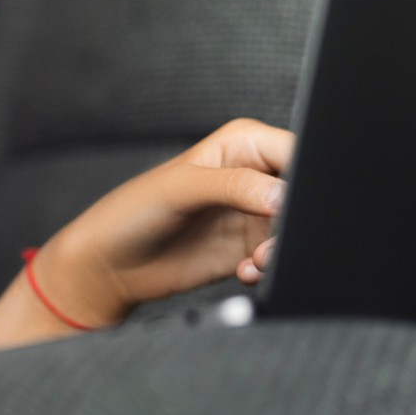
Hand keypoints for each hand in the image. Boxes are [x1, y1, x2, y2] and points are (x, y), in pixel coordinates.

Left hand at [0, 118, 292, 352]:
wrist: (111, 264)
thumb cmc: (132, 211)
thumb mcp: (181, 188)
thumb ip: (234, 186)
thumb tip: (283, 196)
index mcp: (244, 143)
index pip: (296, 150)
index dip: (304, 178)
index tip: (291, 206)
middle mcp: (254, 175)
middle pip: (304, 192)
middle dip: (298, 219)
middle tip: (274, 240)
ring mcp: (254, 213)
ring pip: (297, 229)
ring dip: (284, 249)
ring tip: (258, 260)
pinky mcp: (250, 248)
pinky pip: (281, 257)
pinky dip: (272, 267)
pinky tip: (245, 271)